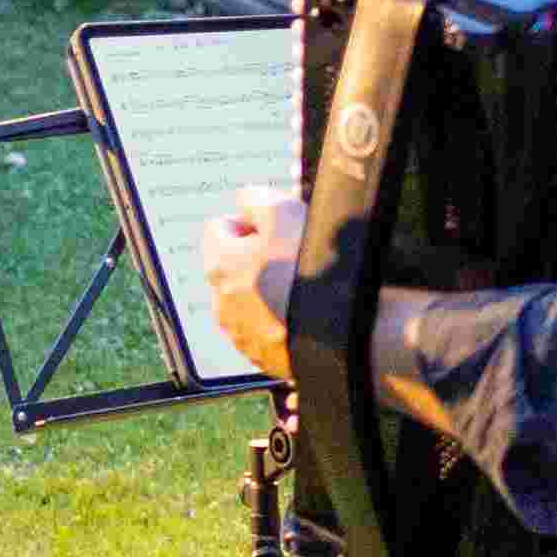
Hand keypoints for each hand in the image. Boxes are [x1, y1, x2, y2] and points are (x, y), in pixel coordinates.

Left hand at [200, 182, 302, 384]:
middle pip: (233, 267)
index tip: (274, 230)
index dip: (249, 223)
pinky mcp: (261, 356)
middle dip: (256, 259)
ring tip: (300, 290)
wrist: (337, 329)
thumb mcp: (282, 212)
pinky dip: (278, 322)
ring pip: (248, 301)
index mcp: (219, 264)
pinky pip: (264, 331)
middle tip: (292, 258)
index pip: (219, 229)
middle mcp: (221, 302)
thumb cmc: (307, 270)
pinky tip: (303, 315)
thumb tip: (246, 202)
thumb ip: (255, 199)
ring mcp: (240, 333)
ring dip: (267, 293)